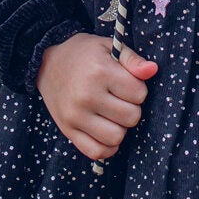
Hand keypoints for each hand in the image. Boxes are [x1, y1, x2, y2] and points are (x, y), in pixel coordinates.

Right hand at [35, 32, 156, 161]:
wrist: (46, 64)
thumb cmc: (83, 54)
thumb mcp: (108, 46)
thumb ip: (132, 59)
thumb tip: (152, 70)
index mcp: (100, 72)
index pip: (139, 93)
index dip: (137, 88)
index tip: (125, 82)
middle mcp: (86, 96)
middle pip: (131, 117)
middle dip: (130, 107)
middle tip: (118, 98)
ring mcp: (75, 116)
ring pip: (116, 137)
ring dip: (120, 127)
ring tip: (111, 113)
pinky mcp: (68, 131)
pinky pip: (97, 152)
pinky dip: (107, 146)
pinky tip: (105, 130)